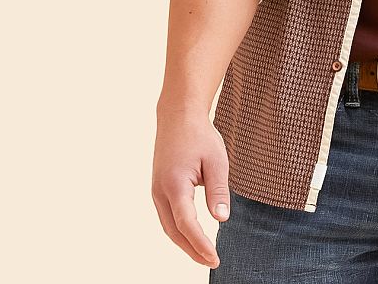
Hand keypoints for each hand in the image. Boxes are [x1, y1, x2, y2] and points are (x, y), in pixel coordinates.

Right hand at [151, 108, 229, 269]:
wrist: (178, 116)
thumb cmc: (200, 136)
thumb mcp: (216, 160)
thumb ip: (218, 191)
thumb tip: (222, 219)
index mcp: (175, 184)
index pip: (187, 224)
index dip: (200, 244)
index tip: (214, 258)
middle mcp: (160, 191)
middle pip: (174, 231)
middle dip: (192, 250)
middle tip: (212, 261)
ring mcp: (156, 190)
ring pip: (168, 226)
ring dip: (185, 242)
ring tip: (204, 254)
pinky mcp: (158, 188)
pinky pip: (167, 216)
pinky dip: (179, 230)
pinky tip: (192, 235)